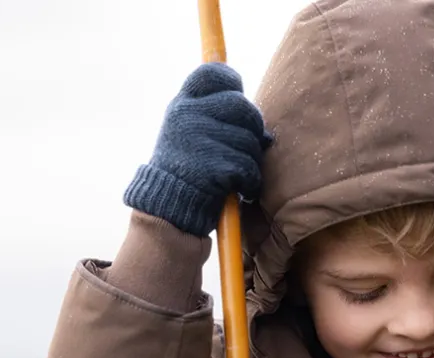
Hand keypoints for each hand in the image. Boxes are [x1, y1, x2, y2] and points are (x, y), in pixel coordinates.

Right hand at [123, 63, 271, 237]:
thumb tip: (265, 131)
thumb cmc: (187, 172)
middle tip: (246, 148)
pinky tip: (241, 189)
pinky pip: (249, 167)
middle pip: (242, 105)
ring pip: (250, 140)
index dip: (232, 82)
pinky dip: (250, 183)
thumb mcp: (191, 134)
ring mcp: (199, 140)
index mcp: (182, 104)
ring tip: (238, 175)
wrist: (169, 208)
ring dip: (252, 161)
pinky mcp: (212, 167)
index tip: (237, 99)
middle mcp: (187, 116)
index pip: (213, 73)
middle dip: (253, 128)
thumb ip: (218, 119)